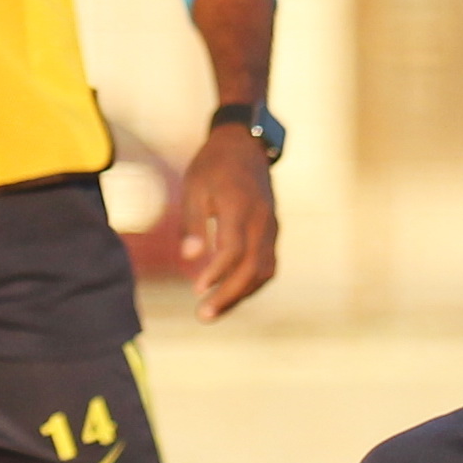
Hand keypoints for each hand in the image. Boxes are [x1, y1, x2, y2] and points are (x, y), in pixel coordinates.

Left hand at [176, 126, 277, 320]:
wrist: (244, 147)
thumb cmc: (213, 167)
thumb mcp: (194, 188)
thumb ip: (192, 223)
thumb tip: (189, 258)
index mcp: (241, 206)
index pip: (234, 249)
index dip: (217, 273)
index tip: (197, 290)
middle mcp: (262, 220)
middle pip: (253, 267)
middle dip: (229, 295)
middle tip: (203, 315)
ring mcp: (271, 226)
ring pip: (264, 270)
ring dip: (241, 295)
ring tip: (214, 310)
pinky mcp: (273, 231)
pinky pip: (267, 264)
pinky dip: (251, 283)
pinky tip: (230, 293)